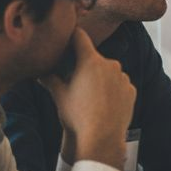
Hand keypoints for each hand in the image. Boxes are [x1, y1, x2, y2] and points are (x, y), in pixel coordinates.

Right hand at [42, 28, 134, 169]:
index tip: (69, 33)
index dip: (73, 35)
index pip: (80, 38)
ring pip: (108, 72)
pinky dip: (112, 89)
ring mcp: (123, 77)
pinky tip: (103, 103)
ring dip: (100, 78)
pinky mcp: (131, 90)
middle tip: (74, 79)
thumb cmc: (77, 115)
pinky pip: (119, 84)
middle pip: (94, 58)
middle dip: (85, 65)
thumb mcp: (59, 95)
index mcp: (90, 61)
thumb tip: (39, 73)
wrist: (102, 137)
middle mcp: (110, 64)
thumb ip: (50, 79)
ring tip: (89, 97)